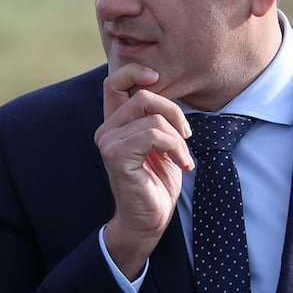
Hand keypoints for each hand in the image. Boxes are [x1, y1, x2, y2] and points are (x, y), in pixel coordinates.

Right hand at [94, 64, 193, 279]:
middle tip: (185, 135)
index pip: (114, 82)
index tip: (157, 78)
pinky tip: (181, 165)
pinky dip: (174, 148)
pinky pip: (153, 135)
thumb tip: (169, 92)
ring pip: (152, 117)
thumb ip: (157, 118)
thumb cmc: (156, 183)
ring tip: (182, 158)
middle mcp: (106, 129)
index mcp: (115, 123)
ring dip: (177, 138)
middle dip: (173, 111)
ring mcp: (108, 142)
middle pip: (142, 95)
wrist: (148, 220)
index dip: (135, 71)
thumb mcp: (161, 144)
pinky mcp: (116, 155)